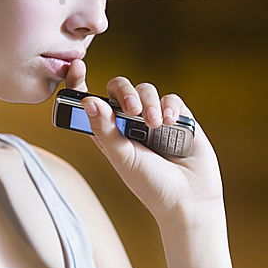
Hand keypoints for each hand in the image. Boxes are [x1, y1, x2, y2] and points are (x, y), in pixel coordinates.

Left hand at [63, 59, 224, 220]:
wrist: (189, 200)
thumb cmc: (151, 185)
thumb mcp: (123, 158)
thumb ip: (105, 129)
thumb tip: (87, 100)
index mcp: (108, 131)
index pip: (90, 100)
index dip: (80, 82)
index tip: (77, 67)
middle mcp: (129, 121)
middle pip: (119, 88)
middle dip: (124, 92)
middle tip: (132, 109)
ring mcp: (153, 117)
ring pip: (145, 89)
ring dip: (148, 102)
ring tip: (153, 124)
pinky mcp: (177, 116)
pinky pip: (170, 98)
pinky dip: (168, 107)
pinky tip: (169, 122)